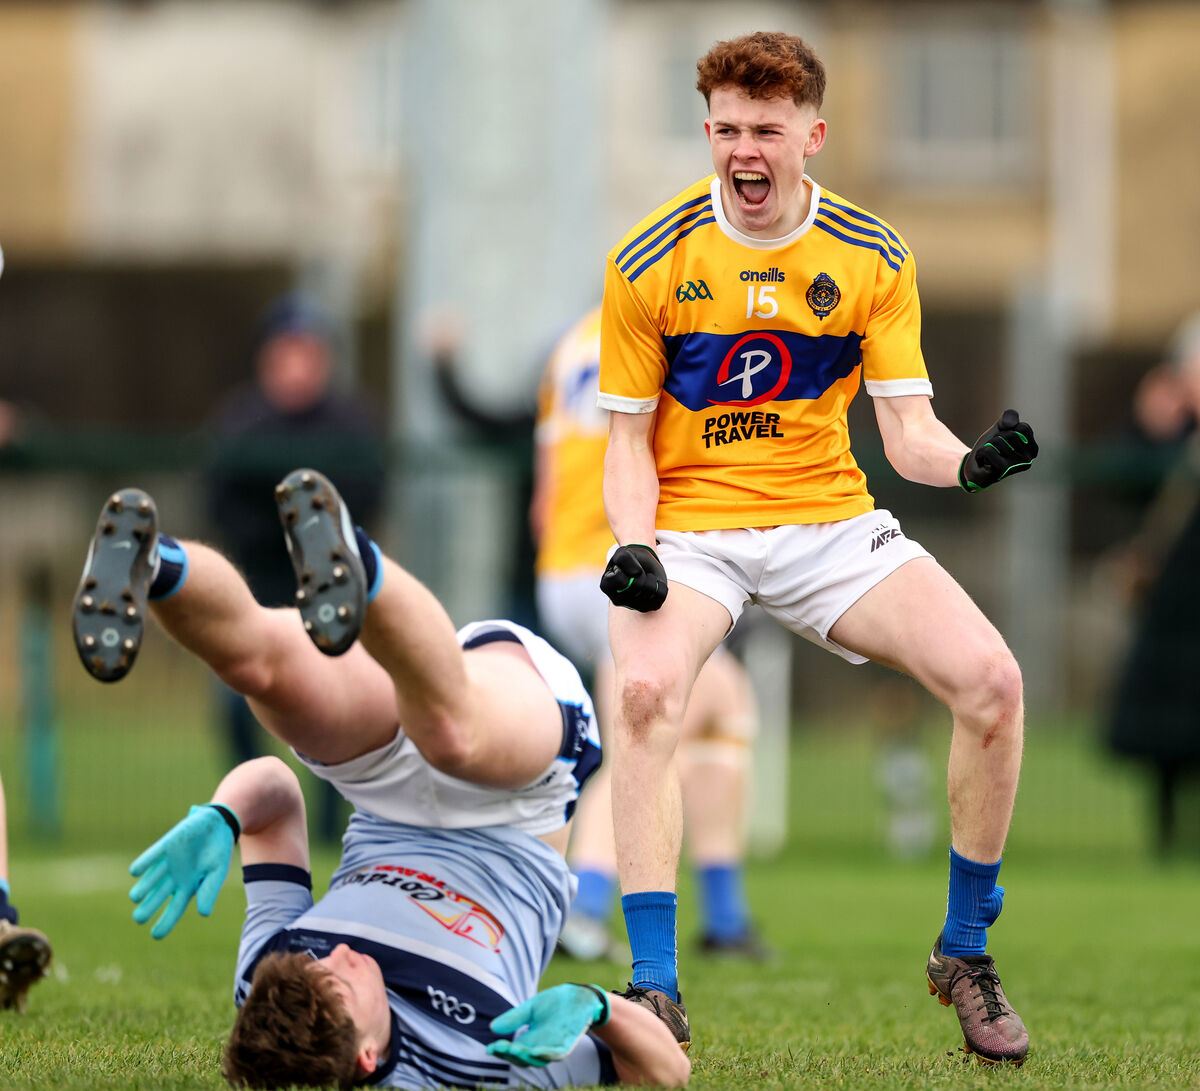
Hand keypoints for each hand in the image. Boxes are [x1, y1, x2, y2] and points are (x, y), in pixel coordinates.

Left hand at [129, 804, 237, 938]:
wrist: (219, 825)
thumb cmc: (218, 852)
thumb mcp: (218, 873)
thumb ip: (210, 891)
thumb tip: (203, 913)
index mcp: (188, 888)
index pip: (174, 909)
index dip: (164, 923)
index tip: (155, 935)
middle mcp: (174, 878)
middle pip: (157, 897)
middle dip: (147, 908)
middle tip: (139, 917)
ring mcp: (168, 863)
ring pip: (151, 879)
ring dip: (143, 888)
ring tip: (136, 897)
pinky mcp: (166, 846)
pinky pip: (152, 856)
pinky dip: (144, 863)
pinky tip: (136, 872)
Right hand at [487, 983, 609, 1065]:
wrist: (579, 996)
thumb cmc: (555, 1003)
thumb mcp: (530, 1008)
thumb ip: (514, 1018)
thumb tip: (493, 1028)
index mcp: (529, 1040)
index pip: (512, 1052)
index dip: (501, 1052)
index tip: (489, 1048)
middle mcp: (540, 1047)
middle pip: (522, 1059)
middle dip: (509, 1054)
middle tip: (499, 1046)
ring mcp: (554, 1048)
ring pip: (537, 1060)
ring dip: (525, 1056)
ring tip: (513, 1049)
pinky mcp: (567, 1045)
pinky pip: (556, 1054)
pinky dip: (545, 1054)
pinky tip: (534, 1050)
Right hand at [600, 544, 667, 610]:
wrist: (643, 563)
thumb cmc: (631, 558)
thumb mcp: (623, 552)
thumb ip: (624, 559)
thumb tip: (636, 574)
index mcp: (607, 585)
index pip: (620, 580)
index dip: (629, 569)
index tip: (630, 565)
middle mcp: (618, 600)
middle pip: (637, 586)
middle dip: (642, 573)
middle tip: (640, 571)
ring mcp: (632, 606)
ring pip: (650, 592)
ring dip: (652, 579)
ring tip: (646, 577)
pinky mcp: (648, 607)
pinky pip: (661, 596)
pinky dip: (660, 585)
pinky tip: (653, 584)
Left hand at [959, 410, 1037, 491]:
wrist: (975, 468)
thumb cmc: (991, 448)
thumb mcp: (1000, 429)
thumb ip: (1008, 419)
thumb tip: (1011, 423)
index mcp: (1032, 449)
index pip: (1022, 427)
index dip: (1007, 430)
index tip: (1004, 441)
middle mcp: (1028, 460)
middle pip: (1010, 434)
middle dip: (996, 438)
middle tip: (994, 450)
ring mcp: (1016, 467)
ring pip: (997, 441)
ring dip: (987, 445)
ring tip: (989, 456)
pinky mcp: (1002, 471)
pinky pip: (988, 451)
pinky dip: (980, 453)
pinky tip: (983, 462)